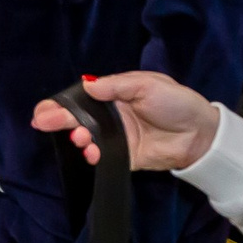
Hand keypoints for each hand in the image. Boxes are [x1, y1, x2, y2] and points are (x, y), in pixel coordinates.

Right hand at [32, 72, 220, 172]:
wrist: (200, 134)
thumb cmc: (176, 102)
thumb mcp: (148, 85)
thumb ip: (116, 86)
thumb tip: (87, 85)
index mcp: (115, 94)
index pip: (83, 98)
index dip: (63, 103)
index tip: (44, 110)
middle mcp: (112, 116)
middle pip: (79, 118)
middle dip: (60, 120)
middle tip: (42, 123)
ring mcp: (117, 138)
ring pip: (88, 138)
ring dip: (79, 138)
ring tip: (80, 138)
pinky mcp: (125, 157)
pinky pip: (104, 157)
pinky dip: (94, 155)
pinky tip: (91, 152)